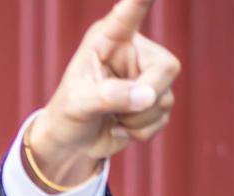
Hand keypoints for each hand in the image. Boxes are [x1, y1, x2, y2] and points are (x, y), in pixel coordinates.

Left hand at [29, 0, 180, 187]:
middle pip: (166, 68)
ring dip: (136, 120)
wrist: (70, 143)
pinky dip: (141, 131)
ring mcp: (147, 76)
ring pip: (164, 98)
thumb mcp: (77, 104)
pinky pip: (164, 117)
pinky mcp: (155, 99)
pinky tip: (120, 127)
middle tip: (114, 112)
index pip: (131, 13)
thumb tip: (146, 97)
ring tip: (111, 118)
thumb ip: (108, 97)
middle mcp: (134, 52)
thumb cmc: (67, 115)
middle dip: (144, 98)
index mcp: (109, 39)